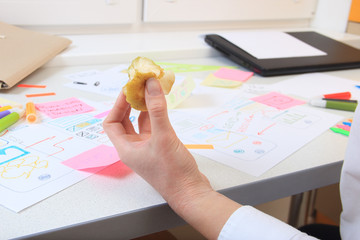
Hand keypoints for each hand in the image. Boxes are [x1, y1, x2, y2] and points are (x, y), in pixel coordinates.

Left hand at [103, 78, 211, 207]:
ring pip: (141, 124)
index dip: (117, 105)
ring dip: (144, 108)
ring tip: (150, 92)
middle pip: (125, 121)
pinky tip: (162, 107)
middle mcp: (134, 148)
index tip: (128, 90)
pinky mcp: (160, 148)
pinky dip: (156, 116)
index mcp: (126, 149)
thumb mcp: (163, 137)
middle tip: (138, 88)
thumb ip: (157, 109)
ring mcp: (148, 148)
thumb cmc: (173, 172)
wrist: (190, 191)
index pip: (111, 123)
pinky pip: (154, 128)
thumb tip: (150, 85)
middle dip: (130, 104)